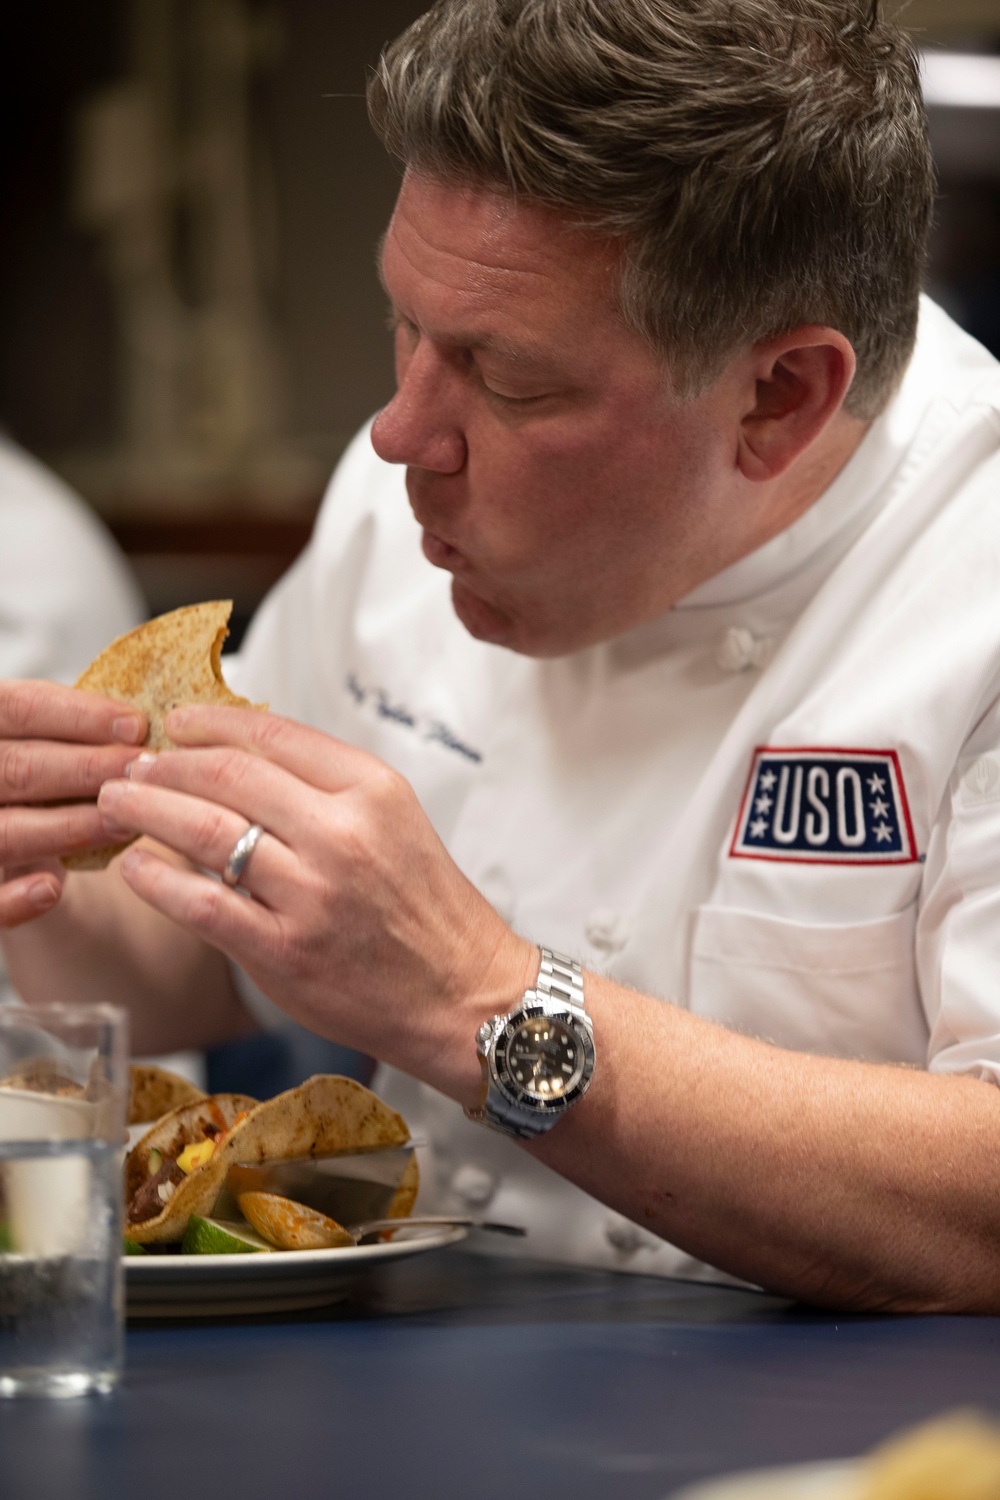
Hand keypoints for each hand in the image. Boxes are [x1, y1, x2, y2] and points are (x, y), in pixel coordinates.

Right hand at [0, 680, 145, 927]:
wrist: (5, 843)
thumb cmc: (39, 781)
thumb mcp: (41, 745)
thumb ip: (72, 735)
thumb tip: (140, 727)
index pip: (18, 707)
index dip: (78, 715)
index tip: (137, 725)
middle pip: (18, 768)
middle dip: (86, 769)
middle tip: (142, 772)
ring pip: (6, 832)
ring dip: (69, 828)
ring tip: (125, 824)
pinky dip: (14, 898)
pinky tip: (52, 889)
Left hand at [96, 705, 535, 1101]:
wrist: (462, 994)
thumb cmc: (426, 910)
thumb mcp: (395, 822)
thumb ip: (327, 789)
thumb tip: (238, 759)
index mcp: (373, 790)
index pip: (273, 735)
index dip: (211, 723)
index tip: (176, 724)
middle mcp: (342, 833)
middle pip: (228, 775)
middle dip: (166, 764)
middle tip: (133, 765)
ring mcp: (311, 893)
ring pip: (204, 830)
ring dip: (147, 809)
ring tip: (118, 801)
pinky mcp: (284, 950)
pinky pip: (201, 903)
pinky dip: (157, 879)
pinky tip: (134, 867)